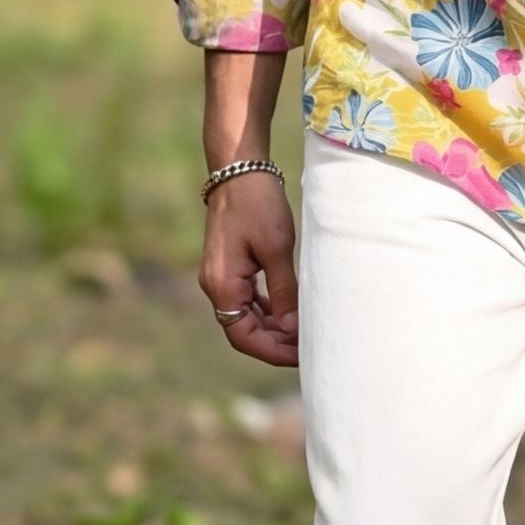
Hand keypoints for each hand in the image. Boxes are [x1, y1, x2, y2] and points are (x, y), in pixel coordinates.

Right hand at [197, 171, 298, 366]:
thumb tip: (293, 329)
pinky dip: (267, 309)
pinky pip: (247, 298)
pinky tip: (289, 312)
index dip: (272, 351)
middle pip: (243, 330)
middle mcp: (215, 285)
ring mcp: (220, 275)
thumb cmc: (258, 204)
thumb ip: (284, 291)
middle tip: (308, 348)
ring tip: (303, 334)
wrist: (239, 168)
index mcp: (221, 285)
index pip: (243, 336)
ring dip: (273, 327)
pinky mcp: (229, 265)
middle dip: (275, 342)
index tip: (301, 356)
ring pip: (246, 316)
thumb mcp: (276, 248)